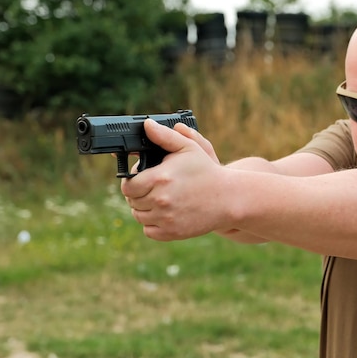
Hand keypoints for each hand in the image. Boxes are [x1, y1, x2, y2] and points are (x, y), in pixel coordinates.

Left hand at [120, 119, 226, 240]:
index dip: (132, 182)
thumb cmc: (207, 171)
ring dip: (144, 209)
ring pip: (139, 217)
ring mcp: (166, 219)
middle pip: (132, 202)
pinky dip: (152, 224)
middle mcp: (160, 200)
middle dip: (138, 195)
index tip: (140, 179)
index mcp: (160, 178)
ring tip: (157, 200)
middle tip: (150, 189)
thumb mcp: (189, 148)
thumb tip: (146, 125)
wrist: (228, 198)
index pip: (128, 186)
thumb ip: (165, 136)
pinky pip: (149, 231)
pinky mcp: (172, 233)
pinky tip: (163, 213)